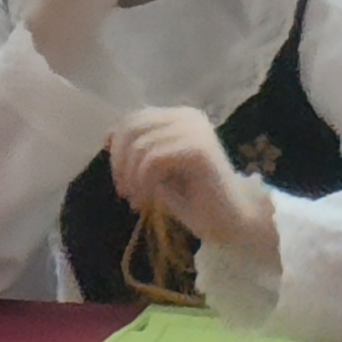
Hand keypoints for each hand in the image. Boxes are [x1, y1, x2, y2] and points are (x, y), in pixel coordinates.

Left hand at [104, 106, 280, 271]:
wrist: (233, 224)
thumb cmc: (196, 200)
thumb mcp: (157, 170)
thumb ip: (138, 150)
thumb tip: (108, 137)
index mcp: (179, 117)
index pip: (133, 119)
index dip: (117, 147)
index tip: (118, 178)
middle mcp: (188, 116)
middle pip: (133, 127)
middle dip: (120, 162)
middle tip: (124, 192)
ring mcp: (195, 130)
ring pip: (141, 145)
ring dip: (131, 177)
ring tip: (136, 201)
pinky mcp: (199, 149)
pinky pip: (153, 160)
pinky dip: (143, 182)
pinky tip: (146, 201)